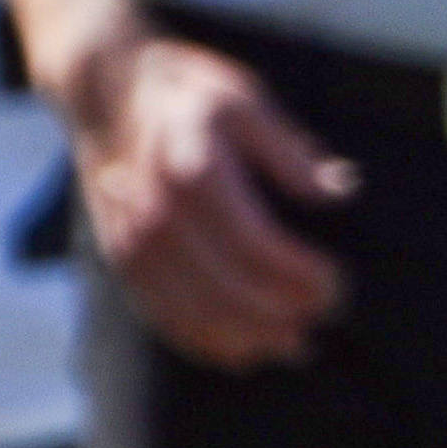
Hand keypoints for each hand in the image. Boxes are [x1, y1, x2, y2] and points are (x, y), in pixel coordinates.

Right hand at [64, 17, 356, 366]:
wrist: (105, 93)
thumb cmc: (188, 94)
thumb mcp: (246, 99)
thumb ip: (291, 151)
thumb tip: (341, 191)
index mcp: (193, 169)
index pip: (253, 243)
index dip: (297, 274)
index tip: (336, 283)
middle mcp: (156, 211)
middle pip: (224, 285)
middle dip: (280, 311)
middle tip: (325, 317)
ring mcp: (132, 239)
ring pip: (192, 310)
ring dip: (248, 337)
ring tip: (295, 345)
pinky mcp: (121, 258)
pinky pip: (161, 314)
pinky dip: (204, 341)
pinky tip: (243, 353)